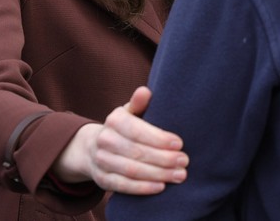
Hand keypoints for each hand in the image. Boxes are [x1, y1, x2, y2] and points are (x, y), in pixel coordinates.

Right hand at [53, 86, 187, 193]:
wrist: (94, 147)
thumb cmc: (124, 128)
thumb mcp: (131, 112)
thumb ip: (139, 103)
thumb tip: (145, 91)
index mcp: (114, 120)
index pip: (138, 130)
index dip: (159, 138)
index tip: (180, 144)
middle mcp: (105, 140)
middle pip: (137, 152)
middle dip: (164, 159)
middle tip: (185, 162)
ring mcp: (101, 161)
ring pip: (132, 170)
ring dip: (158, 174)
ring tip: (179, 175)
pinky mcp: (102, 180)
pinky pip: (122, 186)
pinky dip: (142, 188)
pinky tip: (161, 187)